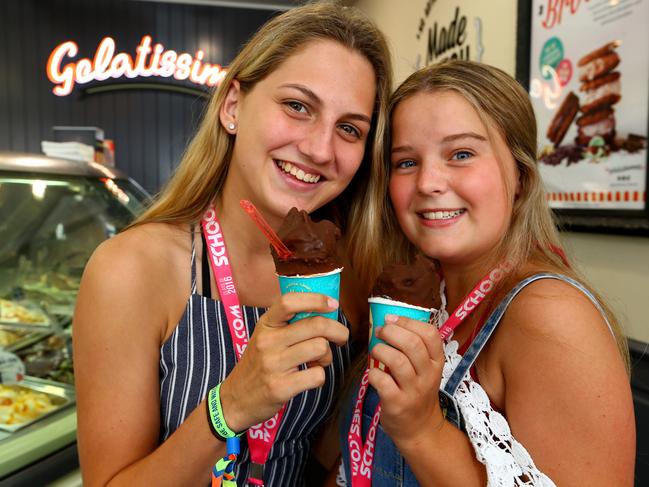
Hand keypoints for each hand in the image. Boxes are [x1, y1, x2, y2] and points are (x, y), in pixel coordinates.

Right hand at [219, 292, 348, 431]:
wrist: (236, 399)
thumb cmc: (258, 364)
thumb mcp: (265, 336)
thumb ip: (288, 323)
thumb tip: (325, 311)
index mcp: (266, 324)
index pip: (289, 301)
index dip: (316, 299)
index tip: (333, 303)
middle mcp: (268, 341)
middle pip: (315, 325)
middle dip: (338, 330)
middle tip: (341, 337)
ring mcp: (273, 364)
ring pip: (320, 348)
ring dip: (327, 356)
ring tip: (319, 361)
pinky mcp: (280, 387)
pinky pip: (317, 375)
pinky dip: (320, 376)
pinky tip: (309, 377)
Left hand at [369, 314, 445, 445]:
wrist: (419, 428)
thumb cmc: (418, 391)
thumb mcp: (425, 369)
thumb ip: (414, 348)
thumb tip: (390, 321)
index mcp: (437, 361)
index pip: (430, 334)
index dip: (408, 322)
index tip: (391, 319)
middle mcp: (428, 375)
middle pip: (412, 344)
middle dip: (391, 332)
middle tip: (379, 331)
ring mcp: (414, 390)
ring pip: (397, 361)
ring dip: (380, 350)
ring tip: (375, 351)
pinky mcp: (398, 403)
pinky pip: (383, 381)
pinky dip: (373, 373)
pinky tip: (373, 374)